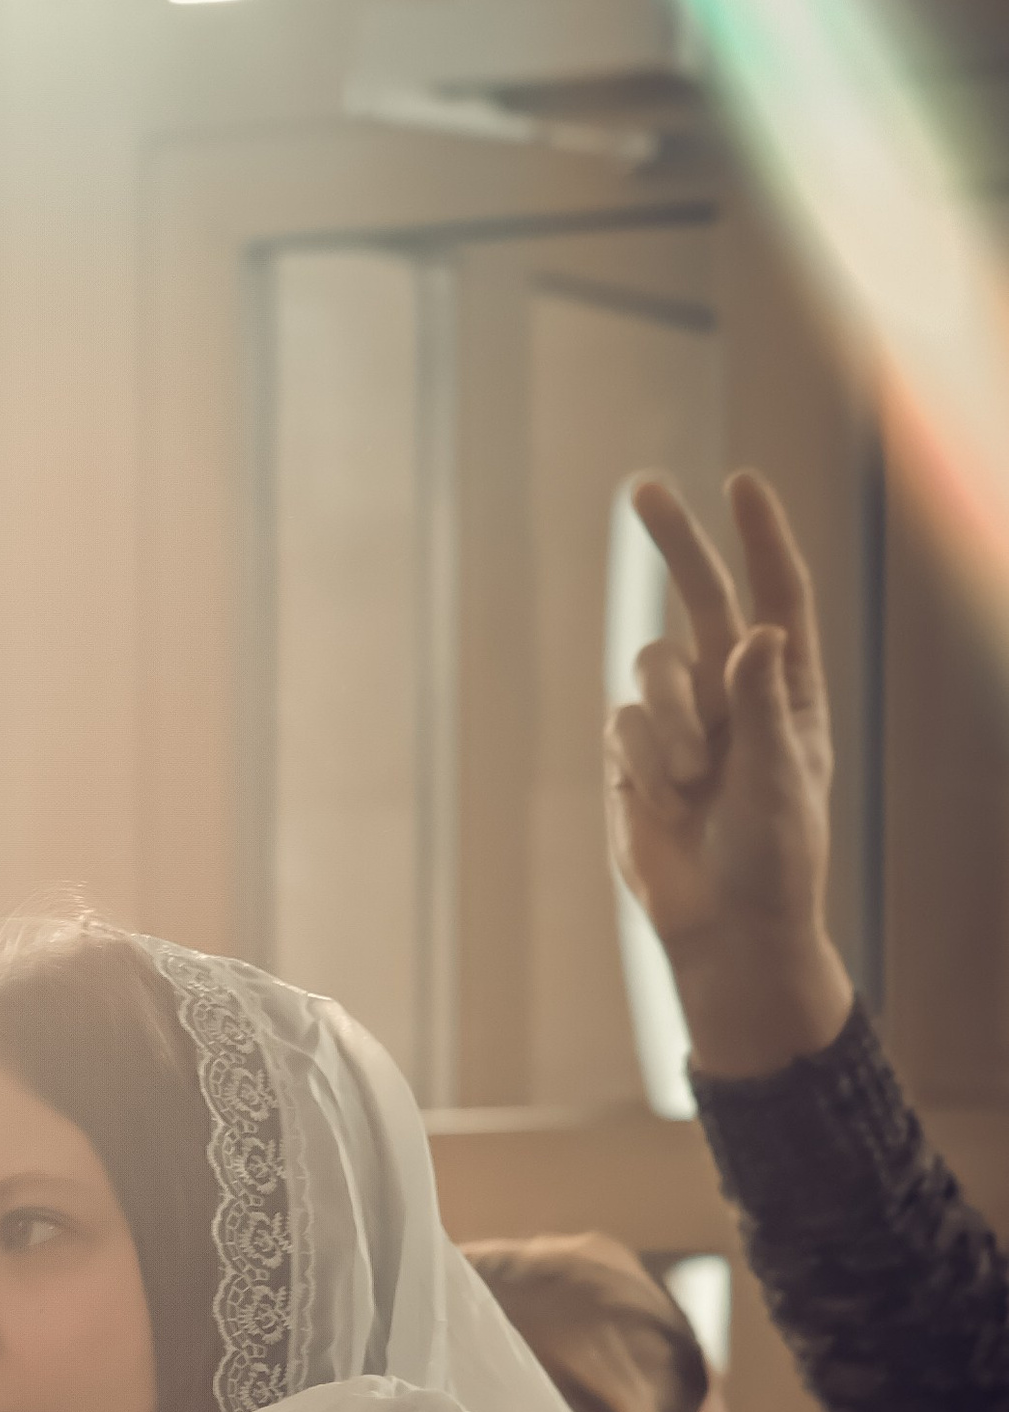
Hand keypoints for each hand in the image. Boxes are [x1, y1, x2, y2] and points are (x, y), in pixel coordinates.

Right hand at [605, 468, 853, 1079]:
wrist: (724, 929)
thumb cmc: (773, 858)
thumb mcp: (779, 779)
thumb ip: (763, 704)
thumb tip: (760, 632)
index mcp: (789, 689)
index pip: (778, 596)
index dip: (761, 538)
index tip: (741, 482)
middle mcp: (734, 693)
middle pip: (699, 597)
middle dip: (673, 542)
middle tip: (643, 487)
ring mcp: (681, 723)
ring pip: (650, 668)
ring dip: (668, 719)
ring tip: (691, 782)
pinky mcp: (634, 757)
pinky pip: (621, 723)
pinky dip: (642, 760)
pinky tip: (664, 802)